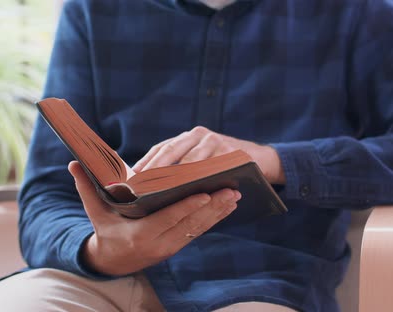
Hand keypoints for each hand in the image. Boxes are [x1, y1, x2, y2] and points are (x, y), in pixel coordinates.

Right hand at [68, 161, 240, 275]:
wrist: (113, 262)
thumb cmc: (105, 231)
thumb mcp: (95, 212)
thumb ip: (86, 188)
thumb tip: (73, 164)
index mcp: (140, 235)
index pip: (168, 220)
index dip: (187, 208)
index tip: (205, 195)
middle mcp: (159, 244)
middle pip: (190, 225)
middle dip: (212, 208)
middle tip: (231, 190)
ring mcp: (171, 247)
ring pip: (198, 229)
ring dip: (218, 213)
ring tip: (234, 195)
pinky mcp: (178, 246)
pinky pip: (198, 232)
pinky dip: (214, 219)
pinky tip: (227, 206)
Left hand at [132, 126, 285, 183]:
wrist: (261, 160)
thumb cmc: (224, 167)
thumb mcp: (202, 164)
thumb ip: (181, 170)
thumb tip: (151, 190)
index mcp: (186, 138)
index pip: (161, 149)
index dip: (145, 163)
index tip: (131, 178)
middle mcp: (198, 135)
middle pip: (170, 151)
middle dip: (154, 168)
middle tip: (140, 185)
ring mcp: (215, 141)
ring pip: (190, 160)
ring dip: (175, 176)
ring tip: (160, 191)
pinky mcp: (230, 151)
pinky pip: (212, 167)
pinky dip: (201, 178)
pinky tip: (191, 191)